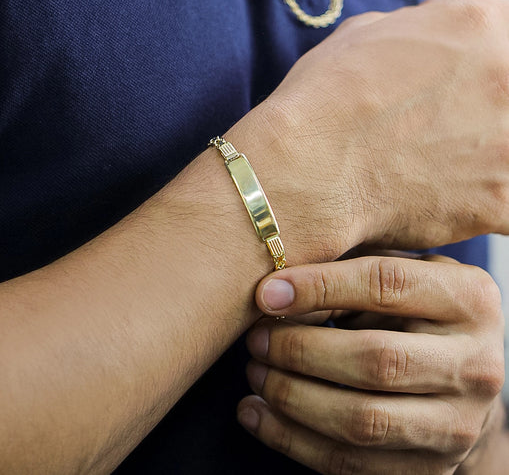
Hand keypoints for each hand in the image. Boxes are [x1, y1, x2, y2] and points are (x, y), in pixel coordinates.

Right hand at [228, 0, 508, 261]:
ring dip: (489, 158)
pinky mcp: (501, 201)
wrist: (306, 171)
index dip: (480, 68)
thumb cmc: (321, 104)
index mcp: (478, 27)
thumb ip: (420, 19)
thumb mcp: (362, 38)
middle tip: (444, 135)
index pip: (505, 40)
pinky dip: (488, 206)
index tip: (458, 91)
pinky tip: (454, 204)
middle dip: (486, 112)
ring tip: (444, 170)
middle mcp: (507, 76)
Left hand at [237, 255, 504, 473]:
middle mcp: (475, 364)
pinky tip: (255, 412)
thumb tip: (275, 295)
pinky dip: (290, 438)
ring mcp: (457, 424)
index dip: (320, 286)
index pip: (387, 284)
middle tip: (256, 338)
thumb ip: (348, 273)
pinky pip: (350, 463)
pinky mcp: (429, 467)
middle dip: (300, 350)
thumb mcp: (396, 274)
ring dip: (291, 397)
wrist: (461, 376)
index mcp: (469, 299)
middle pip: (375, 360)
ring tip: (254, 372)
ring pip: (361, 420)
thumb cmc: (414, 309)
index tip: (266, 293)